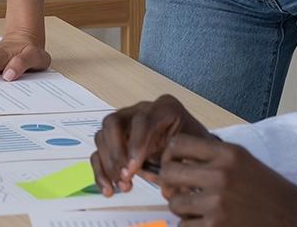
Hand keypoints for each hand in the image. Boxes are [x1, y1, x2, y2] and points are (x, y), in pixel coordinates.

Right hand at [91, 95, 210, 194]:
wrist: (194, 149)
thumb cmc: (194, 147)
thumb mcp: (197, 150)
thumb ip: (184, 160)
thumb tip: (167, 177)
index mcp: (163, 109)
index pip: (141, 121)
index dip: (136, 144)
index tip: (134, 168)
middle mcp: (140, 112)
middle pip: (114, 122)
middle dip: (117, 152)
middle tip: (125, 175)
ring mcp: (125, 125)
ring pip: (102, 137)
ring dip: (108, 164)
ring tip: (122, 185)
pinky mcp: (116, 142)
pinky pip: (99, 153)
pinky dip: (101, 172)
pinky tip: (109, 188)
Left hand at [159, 133, 296, 225]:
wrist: (295, 217)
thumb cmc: (268, 190)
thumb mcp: (243, 161)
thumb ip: (212, 157)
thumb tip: (176, 160)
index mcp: (228, 153)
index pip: (178, 144)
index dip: (170, 156)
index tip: (174, 166)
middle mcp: (220, 174)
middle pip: (169, 173)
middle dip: (170, 184)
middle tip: (179, 191)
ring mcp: (217, 202)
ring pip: (175, 203)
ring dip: (182, 209)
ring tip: (197, 210)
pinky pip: (184, 226)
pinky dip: (191, 226)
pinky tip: (206, 223)